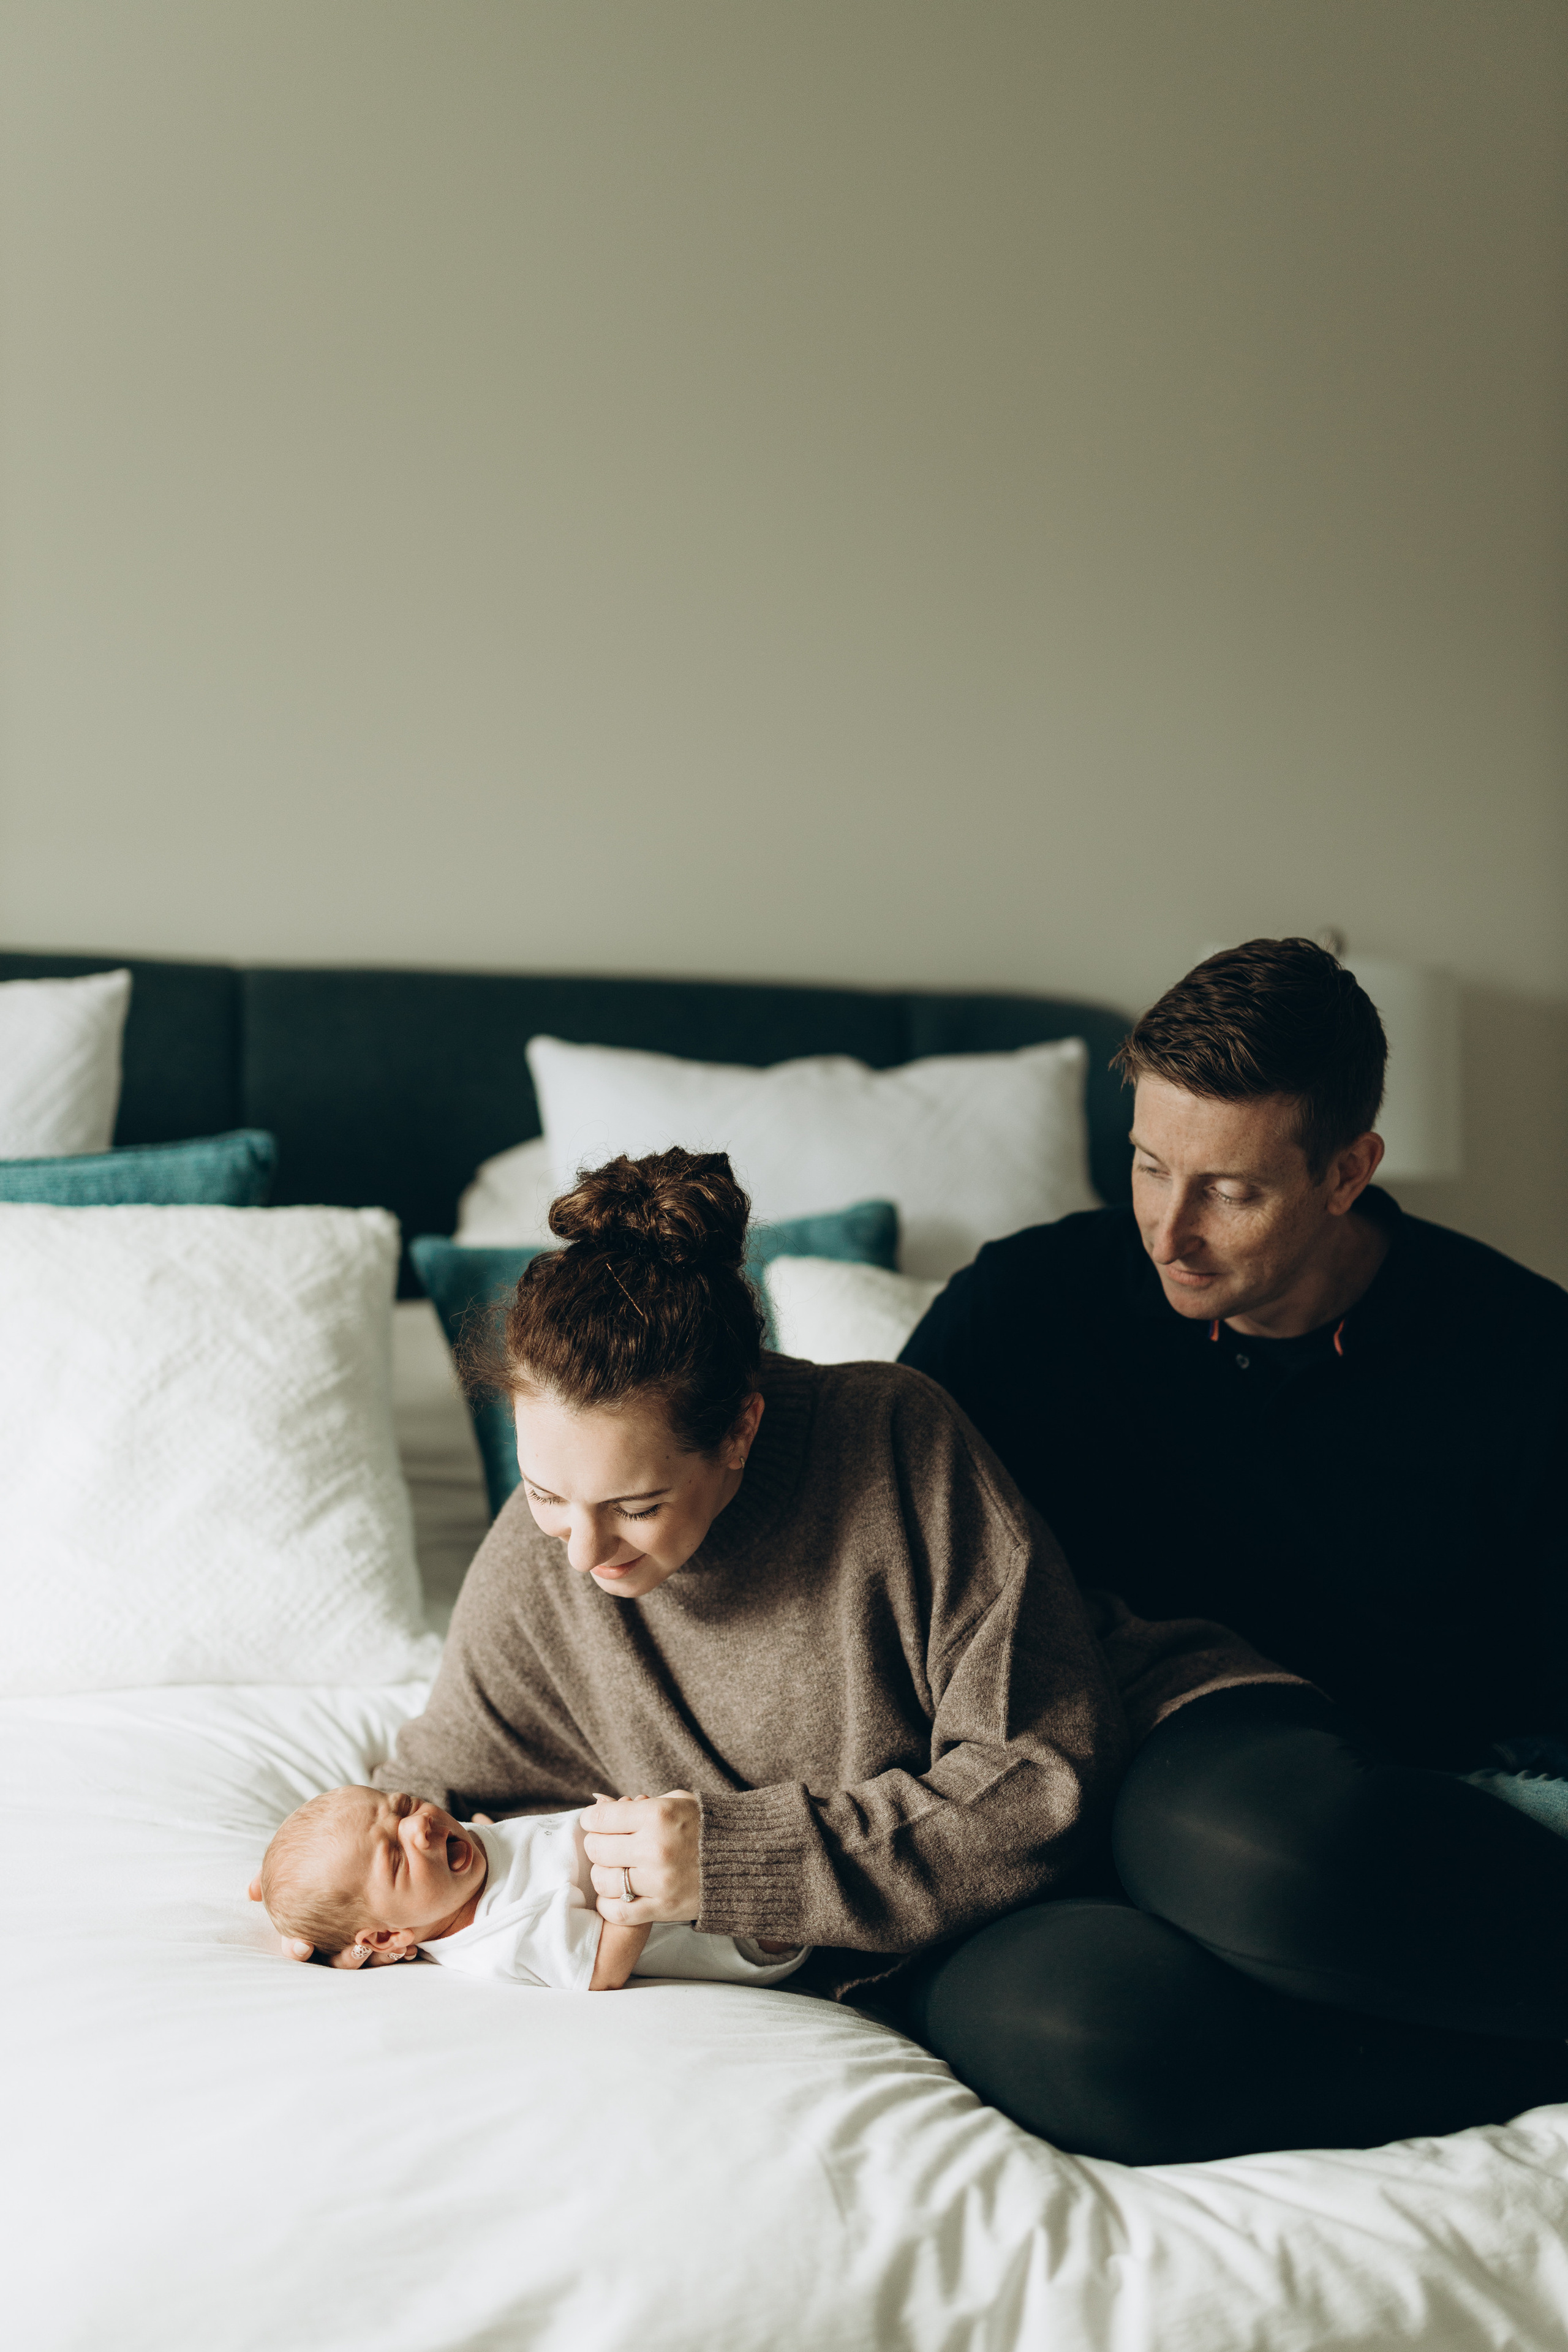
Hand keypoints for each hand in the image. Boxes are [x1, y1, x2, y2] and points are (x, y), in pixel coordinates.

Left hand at [582, 1790, 700, 1923]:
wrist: (744, 1858)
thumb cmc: (703, 1826)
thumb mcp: (675, 1802)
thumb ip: (635, 1804)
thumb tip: (597, 1802)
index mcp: (658, 1814)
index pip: (600, 1818)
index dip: (592, 1819)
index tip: (597, 1822)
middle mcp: (656, 1848)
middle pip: (597, 1849)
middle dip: (596, 1844)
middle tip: (607, 1844)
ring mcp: (659, 1881)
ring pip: (603, 1880)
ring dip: (603, 1874)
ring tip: (614, 1868)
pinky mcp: (664, 1908)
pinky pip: (617, 1911)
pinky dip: (609, 1904)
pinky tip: (617, 1893)